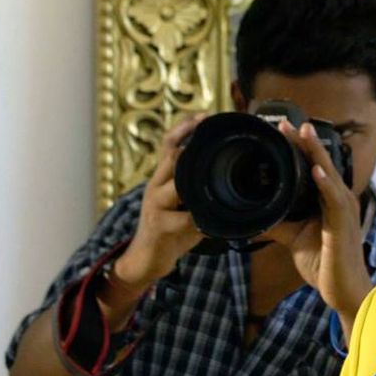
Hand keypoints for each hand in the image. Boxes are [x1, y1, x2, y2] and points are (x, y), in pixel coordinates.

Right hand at [113, 114, 206, 291]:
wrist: (146, 259)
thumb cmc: (171, 228)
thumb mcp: (183, 203)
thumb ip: (197, 187)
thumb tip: (230, 174)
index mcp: (163, 178)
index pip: (169, 145)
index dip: (183, 128)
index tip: (204, 115)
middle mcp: (156, 186)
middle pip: (170, 158)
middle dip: (189, 145)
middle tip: (210, 132)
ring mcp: (156, 205)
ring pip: (174, 185)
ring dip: (193, 181)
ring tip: (210, 174)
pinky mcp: (160, 226)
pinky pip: (182, 219)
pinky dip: (199, 219)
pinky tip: (211, 221)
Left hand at [263, 121, 372, 340]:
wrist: (343, 291)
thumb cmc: (325, 263)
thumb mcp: (294, 239)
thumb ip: (278, 223)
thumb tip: (254, 214)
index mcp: (329, 200)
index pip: (315, 166)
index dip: (300, 147)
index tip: (282, 129)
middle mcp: (340, 199)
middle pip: (322, 163)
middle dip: (305, 142)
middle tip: (288, 122)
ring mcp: (344, 210)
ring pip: (328, 174)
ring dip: (315, 153)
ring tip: (303, 134)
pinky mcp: (343, 224)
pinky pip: (334, 199)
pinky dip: (325, 182)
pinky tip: (316, 170)